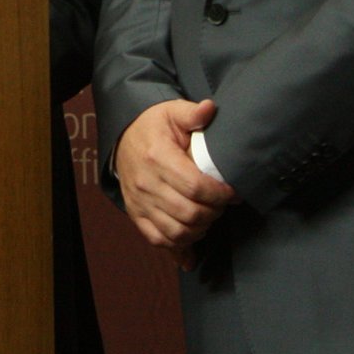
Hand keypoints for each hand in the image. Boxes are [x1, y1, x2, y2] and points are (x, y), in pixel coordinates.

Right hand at [115, 98, 236, 268]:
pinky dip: (179, 244)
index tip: (231, 192)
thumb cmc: (153, 126)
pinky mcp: (136, 215)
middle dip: (213, 212)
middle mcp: (146, 183)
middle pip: (188, 212)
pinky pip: (159, 240)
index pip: (194, 186)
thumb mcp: (171, 112)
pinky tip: (194, 235)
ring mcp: (139, 202)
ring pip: (176, 231)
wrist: (122, 138)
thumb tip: (210, 108)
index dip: (218, 194)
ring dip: (200, 229)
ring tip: (210, 216)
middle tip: (222, 204)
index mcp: (158, 156)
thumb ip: (192, 113)